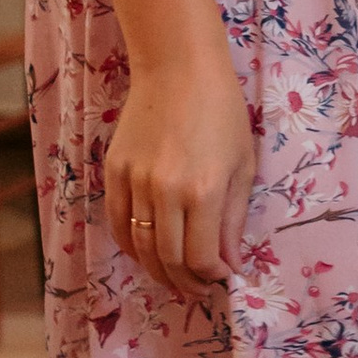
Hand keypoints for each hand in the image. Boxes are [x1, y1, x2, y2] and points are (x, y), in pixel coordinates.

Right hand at [104, 56, 255, 297]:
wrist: (178, 69)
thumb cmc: (221, 113)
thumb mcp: (242, 166)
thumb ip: (233, 220)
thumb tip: (230, 264)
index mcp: (203, 190)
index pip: (201, 257)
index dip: (211, 276)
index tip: (222, 278)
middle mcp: (165, 191)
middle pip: (168, 258)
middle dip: (185, 282)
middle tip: (199, 288)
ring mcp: (135, 181)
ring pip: (140, 247)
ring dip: (158, 270)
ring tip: (175, 277)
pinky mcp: (114, 171)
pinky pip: (118, 223)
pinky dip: (131, 246)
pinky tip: (147, 252)